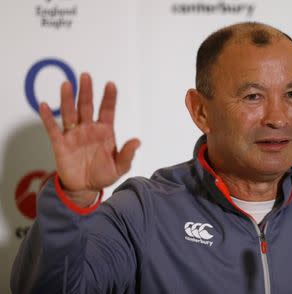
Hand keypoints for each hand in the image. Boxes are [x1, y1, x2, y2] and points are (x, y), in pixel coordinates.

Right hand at [39, 73, 139, 205]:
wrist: (84, 189)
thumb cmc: (103, 175)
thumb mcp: (119, 167)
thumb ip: (127, 154)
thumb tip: (137, 141)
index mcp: (105, 131)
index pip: (107, 110)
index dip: (109, 98)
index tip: (110, 84)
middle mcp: (89, 129)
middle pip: (87, 106)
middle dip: (86, 91)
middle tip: (85, 76)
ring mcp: (74, 134)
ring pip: (70, 113)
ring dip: (68, 99)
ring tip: (67, 84)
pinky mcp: (60, 143)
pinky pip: (53, 128)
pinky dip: (47, 117)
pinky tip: (44, 105)